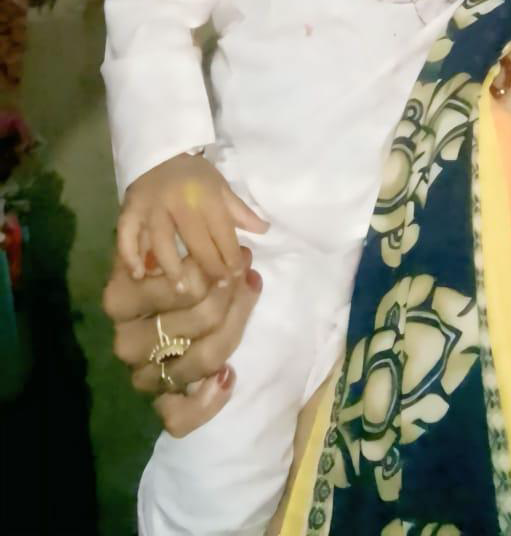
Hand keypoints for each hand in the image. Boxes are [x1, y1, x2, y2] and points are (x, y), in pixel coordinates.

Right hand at [102, 247, 261, 436]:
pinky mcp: (156, 402)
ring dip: (236, 328)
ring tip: (250, 297)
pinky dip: (208, 400)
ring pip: (203, 359)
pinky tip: (229, 376)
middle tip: (248, 272)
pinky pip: (178, 416)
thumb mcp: (161, 249)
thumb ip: (188, 242)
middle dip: (233, 294)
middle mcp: (125, 340)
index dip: (219, 269)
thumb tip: (246, 233)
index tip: (242, 254)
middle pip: (199, 320)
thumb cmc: (159, 270)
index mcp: (119, 298)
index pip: (181, 285)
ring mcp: (140, 374)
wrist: (145, 308)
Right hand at [118, 153, 268, 286]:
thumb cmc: (194, 174)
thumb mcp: (220, 186)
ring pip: (162, 241)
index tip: (236, 276)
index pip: (222, 232)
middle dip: (209, 267)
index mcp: (205, 195)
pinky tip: (139, 274)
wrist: (159, 151)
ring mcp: (152, 207)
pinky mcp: (130, 209)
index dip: (231, 256)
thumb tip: (264, 230)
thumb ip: (240, 211)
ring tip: (182, 289)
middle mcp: (179, 202)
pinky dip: (130, 255)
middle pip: (195, 241)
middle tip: (217, 288)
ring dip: (172, 267)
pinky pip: (127, 234)